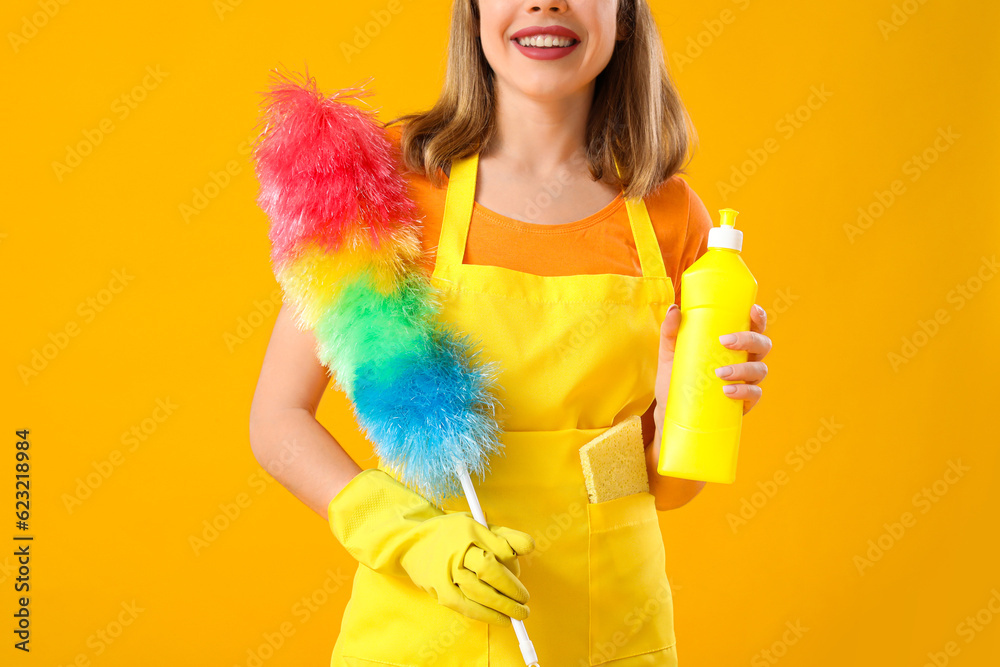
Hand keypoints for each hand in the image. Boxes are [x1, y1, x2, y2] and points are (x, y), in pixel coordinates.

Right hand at [328, 469, 535, 626]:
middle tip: (525, 599)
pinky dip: (485, 615)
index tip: (520, 569)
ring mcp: (446, 571)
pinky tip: (501, 619)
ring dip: (503, 606)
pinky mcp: (439, 590)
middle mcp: (456, 549)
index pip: (500, 547)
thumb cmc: (452, 535)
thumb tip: (530, 547)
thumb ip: (505, 536)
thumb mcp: (477, 526)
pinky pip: (465, 606)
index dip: (514, 561)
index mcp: (469, 530)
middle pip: (489, 569)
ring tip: (519, 613)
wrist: (412, 544)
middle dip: (512, 587)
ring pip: (478, 591)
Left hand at [653, 303, 771, 436]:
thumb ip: (670, 331)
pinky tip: (727, 391)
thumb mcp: (669, 353)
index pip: (753, 327)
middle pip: (762, 345)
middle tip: (725, 342)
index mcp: (732, 344)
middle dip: (749, 340)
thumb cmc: (675, 376)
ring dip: (743, 369)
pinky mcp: (743, 402)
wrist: (670, 409)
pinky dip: (744, 391)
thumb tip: (674, 310)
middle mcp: (744, 360)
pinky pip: (754, 395)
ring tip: (720, 373)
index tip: (752, 311)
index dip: (758, 318)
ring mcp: (745, 381)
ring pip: (760, 369)